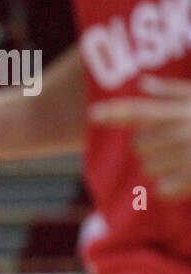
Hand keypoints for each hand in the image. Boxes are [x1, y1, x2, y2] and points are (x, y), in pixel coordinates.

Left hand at [90, 76, 190, 198]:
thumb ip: (171, 92)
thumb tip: (142, 83)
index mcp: (183, 113)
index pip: (140, 111)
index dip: (115, 112)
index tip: (93, 113)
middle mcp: (183, 134)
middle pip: (140, 146)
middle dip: (152, 145)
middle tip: (180, 142)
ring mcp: (188, 159)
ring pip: (150, 168)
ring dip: (162, 166)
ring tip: (188, 158)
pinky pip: (162, 190)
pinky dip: (171, 186)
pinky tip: (188, 176)